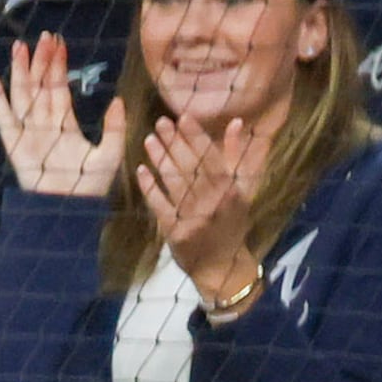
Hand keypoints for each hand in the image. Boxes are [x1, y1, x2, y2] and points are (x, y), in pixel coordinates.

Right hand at [0, 33, 126, 194]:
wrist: (67, 208)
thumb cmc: (89, 185)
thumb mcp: (110, 154)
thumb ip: (115, 128)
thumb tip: (119, 100)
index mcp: (64, 122)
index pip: (60, 87)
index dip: (59, 65)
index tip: (59, 43)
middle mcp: (44, 122)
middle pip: (40, 84)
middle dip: (40, 60)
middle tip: (42, 36)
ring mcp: (27, 131)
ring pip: (22, 94)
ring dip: (19, 71)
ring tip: (17, 47)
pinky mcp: (14, 143)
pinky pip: (3, 116)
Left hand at [139, 109, 270, 294]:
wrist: (222, 264)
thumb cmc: (231, 221)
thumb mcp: (241, 189)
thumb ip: (236, 155)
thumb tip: (236, 122)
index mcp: (231, 190)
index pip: (211, 157)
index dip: (196, 136)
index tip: (183, 117)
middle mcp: (213, 202)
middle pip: (190, 167)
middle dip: (174, 143)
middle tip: (160, 122)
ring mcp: (193, 217)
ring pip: (174, 182)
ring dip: (160, 159)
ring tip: (149, 139)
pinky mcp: (175, 231)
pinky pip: (159, 203)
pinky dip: (149, 186)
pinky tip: (141, 170)